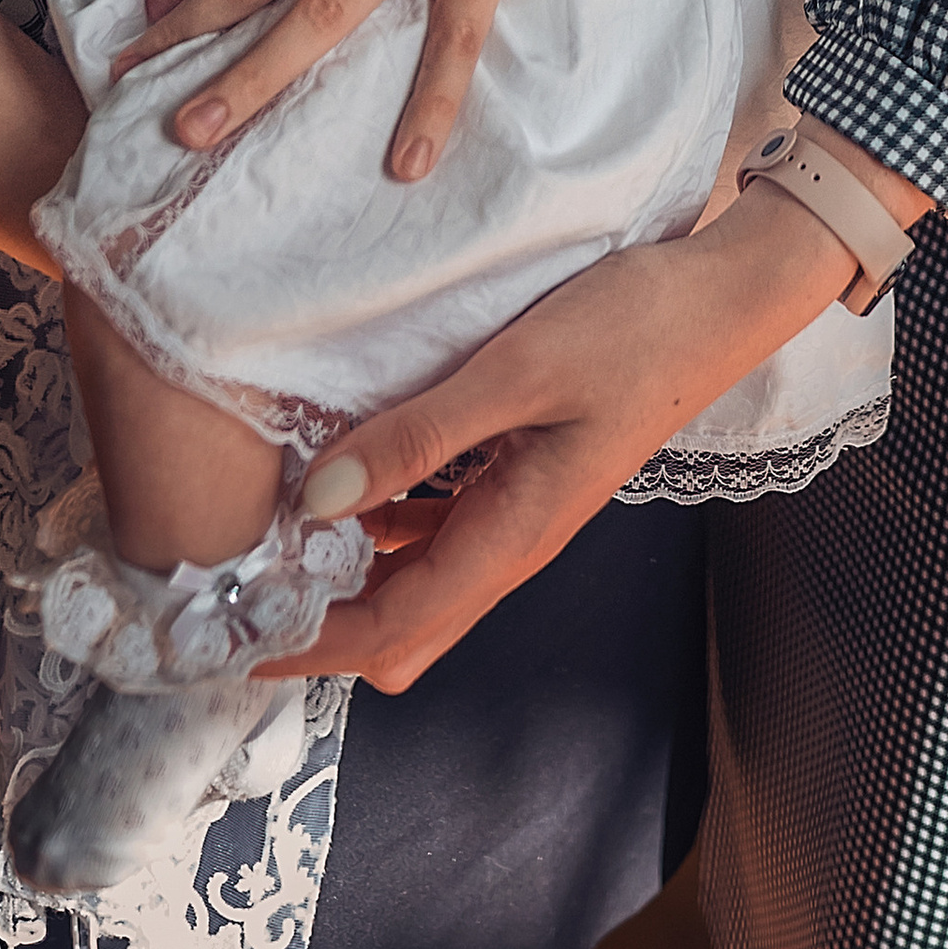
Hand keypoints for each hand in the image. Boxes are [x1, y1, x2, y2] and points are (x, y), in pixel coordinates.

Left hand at [251, 189, 853, 690]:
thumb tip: (315, 501)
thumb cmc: (630, 332)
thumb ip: (417, 437)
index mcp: (512, 537)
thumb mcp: (515, 373)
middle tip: (244, 582)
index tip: (230, 644)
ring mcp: (519, 512)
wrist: (717, 301)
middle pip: (401, 627)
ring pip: (416, 579)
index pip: (390, 632)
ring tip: (271, 530)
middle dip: (322, 623)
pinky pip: (437, 527)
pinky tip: (349, 470)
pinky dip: (382, 521)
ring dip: (348, 572)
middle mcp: (511, 542)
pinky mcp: (522, 476)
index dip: (307, 647)